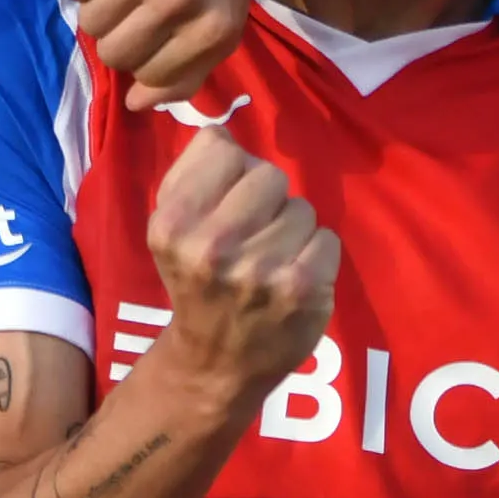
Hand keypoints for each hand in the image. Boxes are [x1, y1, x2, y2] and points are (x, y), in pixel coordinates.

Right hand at [61, 0, 265, 101]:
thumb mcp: (217, 21)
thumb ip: (186, 71)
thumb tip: (137, 104)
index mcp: (216, 28)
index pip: (148, 76)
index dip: (142, 57)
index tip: (152, 28)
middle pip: (113, 53)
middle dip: (115, 34)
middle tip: (132, 3)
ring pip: (90, 22)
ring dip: (98, 5)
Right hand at [142, 123, 338, 398]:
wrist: (214, 364)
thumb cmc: (195, 282)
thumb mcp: (170, 227)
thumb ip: (193, 172)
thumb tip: (226, 133)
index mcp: (173, 224)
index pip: (224, 149)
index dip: (230, 172)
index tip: (224, 204)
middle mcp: (213, 247)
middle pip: (270, 176)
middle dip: (267, 201)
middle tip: (252, 237)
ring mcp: (261, 270)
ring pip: (302, 208)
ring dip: (292, 231)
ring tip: (271, 262)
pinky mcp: (303, 290)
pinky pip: (327, 239)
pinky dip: (316, 257)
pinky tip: (293, 280)